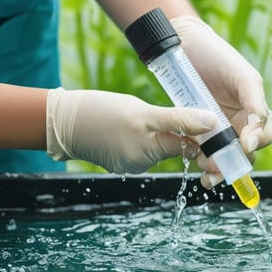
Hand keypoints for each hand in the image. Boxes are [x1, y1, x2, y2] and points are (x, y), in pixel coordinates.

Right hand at [45, 88, 216, 173]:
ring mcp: (131, 163)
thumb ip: (179, 119)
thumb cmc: (101, 113)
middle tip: (175, 108)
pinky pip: (142, 146)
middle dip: (179, 130)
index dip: (200, 132)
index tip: (208, 118)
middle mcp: (143, 163)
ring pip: (158, 145)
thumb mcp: (143, 112)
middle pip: (174, 146)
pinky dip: (143, 134)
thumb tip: (211, 123)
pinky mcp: (121, 160)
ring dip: (160, 130)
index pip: (189, 145)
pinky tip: (129, 123)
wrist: (61, 122)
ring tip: (143, 114)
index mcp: (151, 152)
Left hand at [171, 16, 271, 186]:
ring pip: (223, 155)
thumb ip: (255, 102)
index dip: (256, 143)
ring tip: (206, 171)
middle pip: (244, 152)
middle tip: (220, 167)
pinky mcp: (195, 128)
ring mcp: (216, 126)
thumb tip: (258, 132)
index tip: (244, 145)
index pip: (264, 135)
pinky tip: (193, 160)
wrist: (182, 44)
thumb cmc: (216, 54)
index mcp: (253, 108)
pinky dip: (200, 158)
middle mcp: (237, 120)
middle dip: (235, 163)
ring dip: (218, 167)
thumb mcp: (243, 76)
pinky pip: (201, 148)